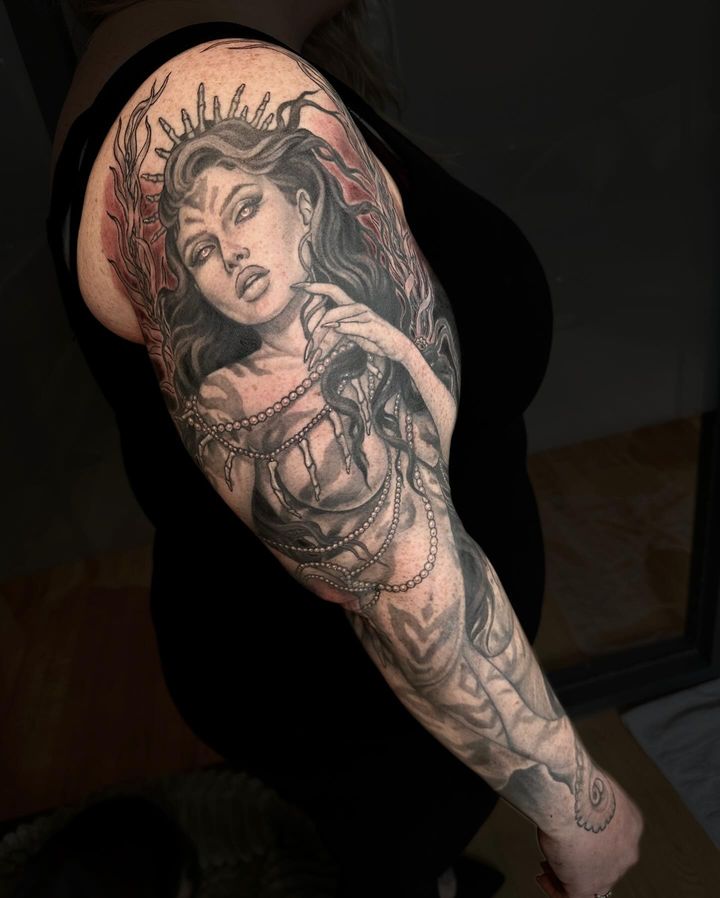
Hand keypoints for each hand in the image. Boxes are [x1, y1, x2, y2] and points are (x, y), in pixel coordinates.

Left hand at [294, 281, 413, 366]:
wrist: (398, 348)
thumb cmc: (374, 339)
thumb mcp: (352, 335)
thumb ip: (338, 330)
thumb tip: (321, 331)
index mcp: (352, 307)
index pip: (331, 290)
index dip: (314, 286)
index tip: (296, 285)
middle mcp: (358, 307)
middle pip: (332, 302)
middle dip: (315, 310)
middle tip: (304, 324)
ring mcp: (367, 316)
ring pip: (338, 316)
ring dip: (323, 332)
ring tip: (313, 349)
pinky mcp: (373, 328)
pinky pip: (354, 326)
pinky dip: (343, 327)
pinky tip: (333, 329)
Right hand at [534, 777, 643, 897]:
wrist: (571, 798)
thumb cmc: (576, 785)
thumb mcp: (589, 788)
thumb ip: (588, 801)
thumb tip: (573, 797)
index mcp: (630, 823)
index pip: (615, 839)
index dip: (594, 840)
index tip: (578, 836)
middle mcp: (627, 849)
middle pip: (606, 861)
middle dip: (584, 858)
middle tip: (565, 854)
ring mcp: (610, 871)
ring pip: (591, 879)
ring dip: (569, 872)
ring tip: (550, 864)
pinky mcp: (588, 886)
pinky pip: (570, 894)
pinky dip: (555, 887)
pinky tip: (545, 877)